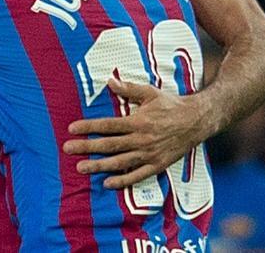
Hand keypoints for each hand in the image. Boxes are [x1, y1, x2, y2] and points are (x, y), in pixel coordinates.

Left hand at [63, 78, 206, 189]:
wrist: (196, 120)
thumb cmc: (171, 105)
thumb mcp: (150, 93)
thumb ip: (129, 89)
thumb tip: (109, 81)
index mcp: (139, 120)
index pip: (108, 125)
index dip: (89, 127)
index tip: (72, 129)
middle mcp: (142, 139)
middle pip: (110, 145)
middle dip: (87, 147)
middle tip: (68, 149)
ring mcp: (149, 154)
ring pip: (120, 162)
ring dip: (100, 165)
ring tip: (82, 168)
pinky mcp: (157, 164)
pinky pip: (138, 175)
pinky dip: (123, 181)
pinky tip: (107, 183)